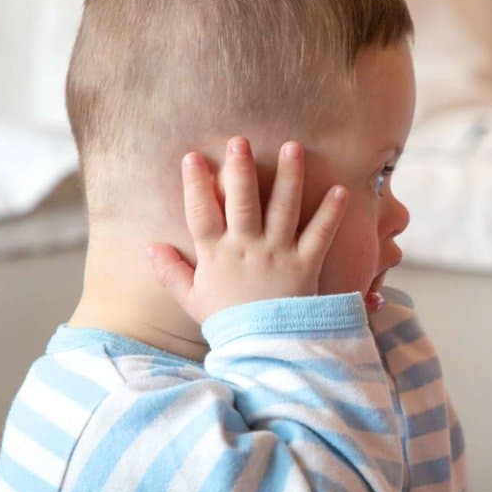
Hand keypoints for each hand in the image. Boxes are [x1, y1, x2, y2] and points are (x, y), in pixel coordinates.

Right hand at [147, 136, 348, 323]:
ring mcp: (278, 255)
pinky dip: (331, 213)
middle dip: (240, 169)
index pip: (201, 213)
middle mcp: (246, 249)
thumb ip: (171, 272)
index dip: (195, 184)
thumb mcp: (192, 300)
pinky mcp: (305, 265)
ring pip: (283, 209)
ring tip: (293, 147)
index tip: (192, 156)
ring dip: (288, 176)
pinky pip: (319, 235)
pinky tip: (340, 189)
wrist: (263, 350)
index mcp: (216, 256)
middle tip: (240, 140)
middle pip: (241, 202)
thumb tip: (150, 246)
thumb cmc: (228, 323)